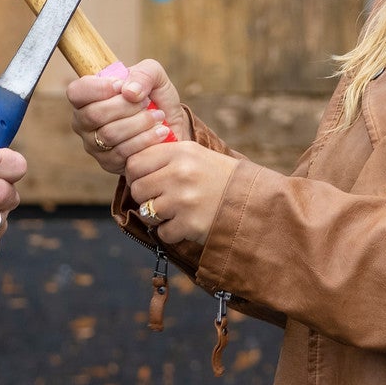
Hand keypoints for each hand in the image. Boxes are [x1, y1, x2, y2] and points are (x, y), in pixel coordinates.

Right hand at [66, 59, 182, 175]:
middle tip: (147, 103)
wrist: (171, 125)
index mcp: (86, 97)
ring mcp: (93, 144)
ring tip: (158, 116)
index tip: (122, 86)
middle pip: (94, 114)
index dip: (98, 88)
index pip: (76, 92)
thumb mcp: (154, 75)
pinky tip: (160, 132)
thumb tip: (129, 91)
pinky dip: (145, 140)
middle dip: (126, 107)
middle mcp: (83, 121)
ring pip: (109, 134)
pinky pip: (122, 153)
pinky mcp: (108, 162)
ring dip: (139, 123)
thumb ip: (143, 74)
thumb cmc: (155, 97)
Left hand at [123, 137, 237, 248]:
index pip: (134, 162)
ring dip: (158, 217)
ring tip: (175, 212)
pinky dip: (171, 233)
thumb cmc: (220, 178)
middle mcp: (180, 173)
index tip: (146, 181)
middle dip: (145, 198)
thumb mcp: (196, 155)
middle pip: (137, 189)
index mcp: (180, 151)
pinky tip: (186, 224)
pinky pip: (162, 232)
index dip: (136, 175)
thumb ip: (165, 155)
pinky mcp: (190, 224)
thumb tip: (131, 165)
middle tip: (161, 199)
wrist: (254, 201)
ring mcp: (184, 199)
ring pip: (147, 212)